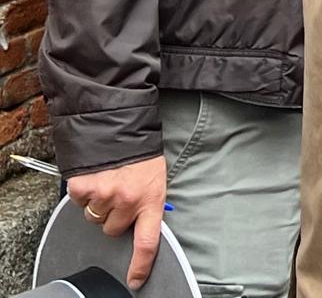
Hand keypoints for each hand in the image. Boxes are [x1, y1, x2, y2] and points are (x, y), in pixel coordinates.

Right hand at [66, 155, 166, 290]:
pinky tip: (96, 177)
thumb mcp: (154, 180)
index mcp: (151, 200)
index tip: (135, 280)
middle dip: (113, 215)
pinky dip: (84, 192)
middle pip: (111, 229)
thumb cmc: (140, 156)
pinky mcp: (84, 187)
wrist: (121, 129)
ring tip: (109, 181)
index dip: (140, 264)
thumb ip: (147, 204)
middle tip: (119, 193)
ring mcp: (105, 194)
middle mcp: (128, 200)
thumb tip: (143, 226)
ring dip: (98, 202)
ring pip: (94, 216)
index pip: (148, 241)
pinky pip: (79, 202)